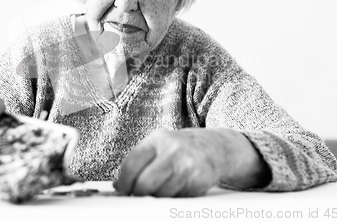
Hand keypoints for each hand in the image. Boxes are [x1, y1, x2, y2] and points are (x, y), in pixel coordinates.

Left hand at [113, 128, 270, 196]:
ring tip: (165, 187)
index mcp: (158, 139)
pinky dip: (175, 198)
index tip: (122, 190)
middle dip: (139, 193)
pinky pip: (178, 198)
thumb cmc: (183, 148)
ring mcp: (187, 165)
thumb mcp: (160, 145)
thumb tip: (118, 185)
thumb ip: (140, 162)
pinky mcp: (199, 180)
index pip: (131, 164)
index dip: (124, 182)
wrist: (218, 147)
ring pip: (161, 194)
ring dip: (159, 197)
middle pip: (144, 183)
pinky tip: (180, 187)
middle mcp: (172, 150)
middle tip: (139, 195)